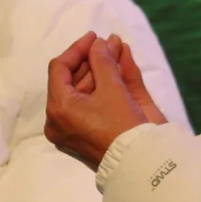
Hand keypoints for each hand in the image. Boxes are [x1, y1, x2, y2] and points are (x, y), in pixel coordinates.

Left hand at [44, 31, 169, 169]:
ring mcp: (73, 129)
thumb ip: (103, 60)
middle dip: (93, 59)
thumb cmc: (121, 125)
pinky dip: (104, 86)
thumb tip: (100, 43)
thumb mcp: (112, 88)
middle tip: (111, 44)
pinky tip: (119, 64)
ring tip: (118, 49)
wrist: (141, 164)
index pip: (60, 69)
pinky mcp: (87, 135)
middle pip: (72, 80)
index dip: (77, 49)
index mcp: (58, 108)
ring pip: (83, 91)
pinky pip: (90, 105)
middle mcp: (60, 119)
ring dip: (100, 70)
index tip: (95, 37)